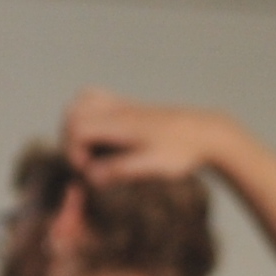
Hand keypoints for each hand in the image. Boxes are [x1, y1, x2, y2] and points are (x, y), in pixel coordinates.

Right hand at [61, 89, 242, 185]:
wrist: (206, 133)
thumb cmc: (181, 151)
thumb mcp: (152, 165)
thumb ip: (120, 170)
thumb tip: (90, 176)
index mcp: (120, 123)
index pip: (76, 126)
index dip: (73, 151)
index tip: (90, 171)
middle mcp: (118, 110)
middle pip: (72, 111)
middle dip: (69, 139)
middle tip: (87, 160)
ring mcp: (122, 106)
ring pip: (81, 101)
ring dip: (76, 125)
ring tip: (90, 148)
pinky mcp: (128, 108)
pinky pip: (96, 100)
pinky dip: (90, 117)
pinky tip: (104, 139)